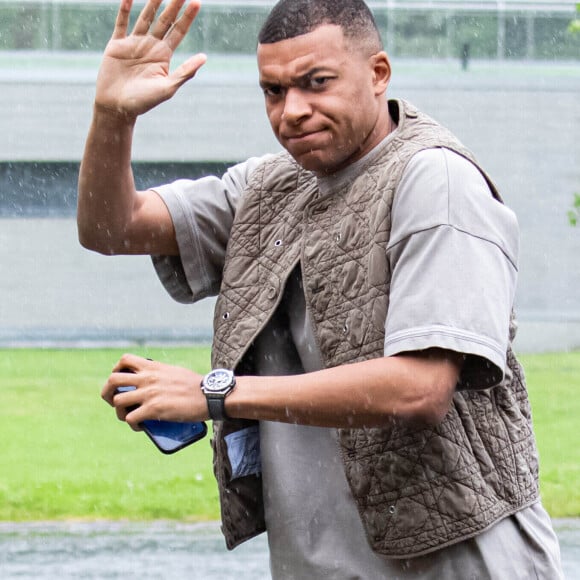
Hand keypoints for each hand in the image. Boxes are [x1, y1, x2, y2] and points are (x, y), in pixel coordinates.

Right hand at [95, 0, 206, 118]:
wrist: (117, 108)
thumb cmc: (143, 103)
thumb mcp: (167, 88)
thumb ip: (185, 72)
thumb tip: (204, 57)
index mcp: (163, 56)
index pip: (178, 32)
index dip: (187, 17)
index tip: (197, 2)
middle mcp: (150, 46)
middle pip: (164, 20)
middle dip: (173, 4)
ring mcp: (133, 44)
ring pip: (145, 17)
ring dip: (153, 2)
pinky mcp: (116, 45)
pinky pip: (121, 23)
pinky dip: (124, 9)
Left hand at [102, 353, 208, 429]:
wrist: (210, 395)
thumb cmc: (196, 386)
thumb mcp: (175, 372)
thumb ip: (161, 374)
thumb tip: (153, 383)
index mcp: (153, 367)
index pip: (124, 360)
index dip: (116, 370)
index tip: (121, 381)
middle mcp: (148, 378)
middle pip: (113, 380)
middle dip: (108, 392)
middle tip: (114, 401)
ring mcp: (149, 394)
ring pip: (117, 401)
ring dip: (120, 411)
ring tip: (129, 416)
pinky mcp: (153, 409)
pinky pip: (130, 418)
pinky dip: (132, 424)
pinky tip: (140, 427)